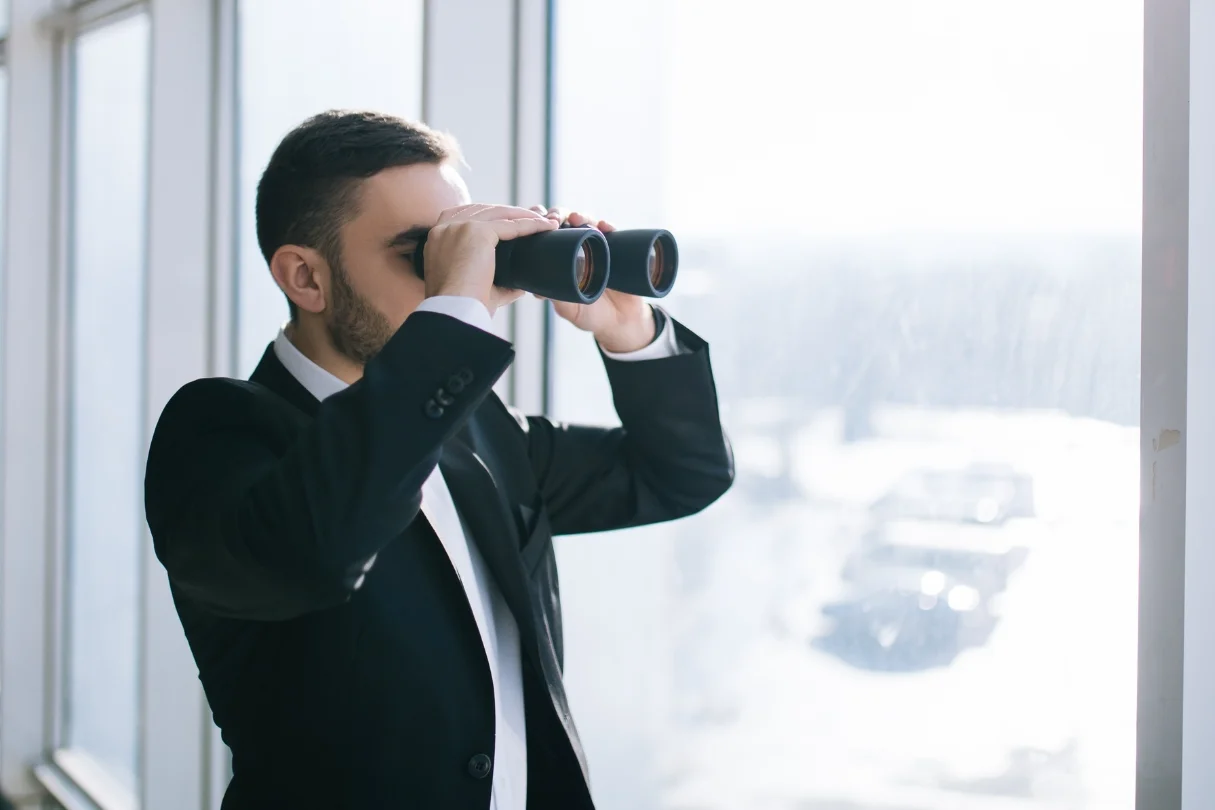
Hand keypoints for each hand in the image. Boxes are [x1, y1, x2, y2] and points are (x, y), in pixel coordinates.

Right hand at [423, 204, 558, 313]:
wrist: (453, 312)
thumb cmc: (460, 306)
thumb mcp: (471, 284)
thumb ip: (494, 280)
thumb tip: (519, 285)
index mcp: (437, 237)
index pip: (468, 216)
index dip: (493, 217)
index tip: (512, 223)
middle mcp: (445, 227)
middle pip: (484, 210)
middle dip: (511, 213)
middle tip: (534, 219)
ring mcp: (459, 226)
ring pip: (499, 213)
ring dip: (524, 215)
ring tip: (544, 222)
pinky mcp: (477, 232)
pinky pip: (512, 224)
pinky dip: (532, 225)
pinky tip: (546, 227)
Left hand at [529, 206, 655, 352]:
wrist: (622, 322)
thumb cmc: (591, 315)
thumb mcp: (569, 308)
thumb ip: (556, 298)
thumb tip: (537, 290)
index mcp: (561, 259)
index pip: (548, 234)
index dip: (541, 223)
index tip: (536, 220)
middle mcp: (578, 249)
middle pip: (566, 222)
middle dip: (559, 215)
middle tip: (555, 219)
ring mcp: (598, 248)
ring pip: (588, 223)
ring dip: (582, 216)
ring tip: (577, 219)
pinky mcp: (618, 250)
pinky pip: (613, 233)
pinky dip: (608, 226)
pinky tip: (605, 226)